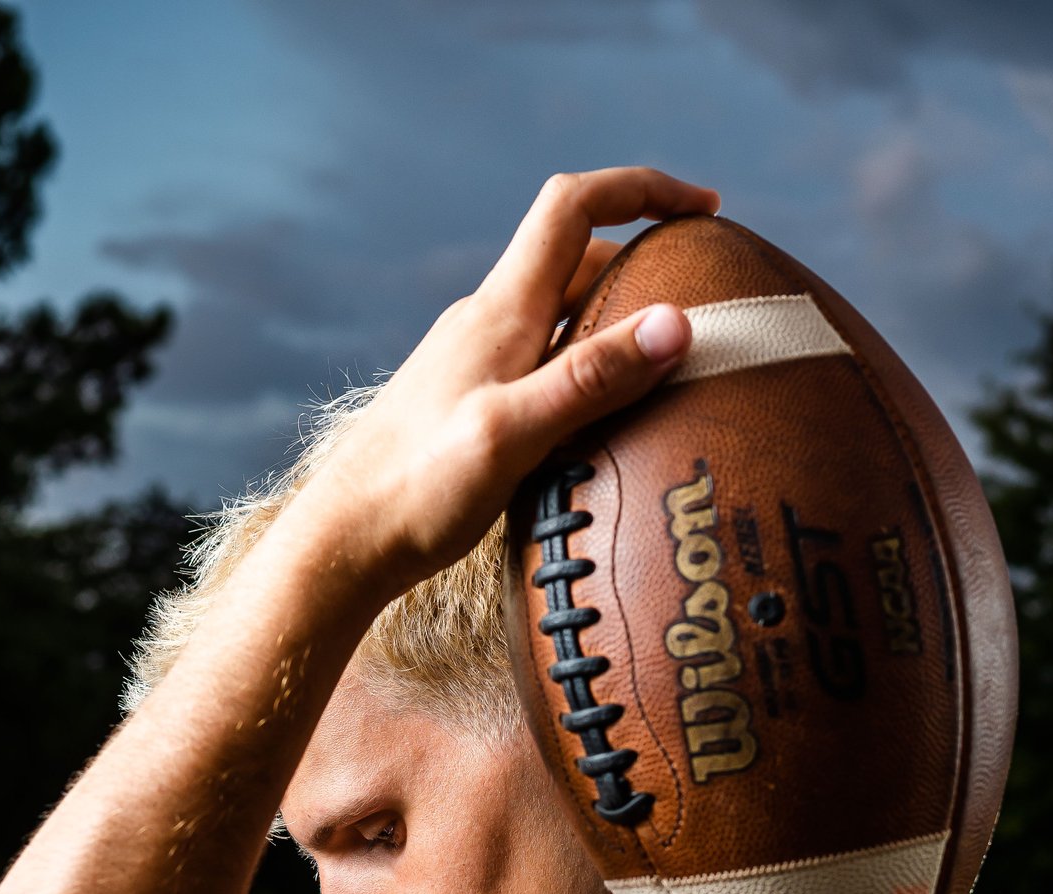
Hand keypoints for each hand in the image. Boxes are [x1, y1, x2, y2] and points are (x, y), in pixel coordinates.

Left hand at [290, 167, 719, 589]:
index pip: (574, 207)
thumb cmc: (416, 492)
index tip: (703, 207)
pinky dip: (591, 361)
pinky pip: (546, 358)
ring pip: (563, 312)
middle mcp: (488, 322)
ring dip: (619, 314)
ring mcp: (477, 360)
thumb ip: (591, 379)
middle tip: (709, 292)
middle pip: (577, 258)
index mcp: (501, 312)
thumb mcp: (513, 434)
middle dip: (645, 259)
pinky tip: (611, 411)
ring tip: (675, 355)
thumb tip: (676, 323)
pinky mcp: (472, 401)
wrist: (343, 543)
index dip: (642, 190)